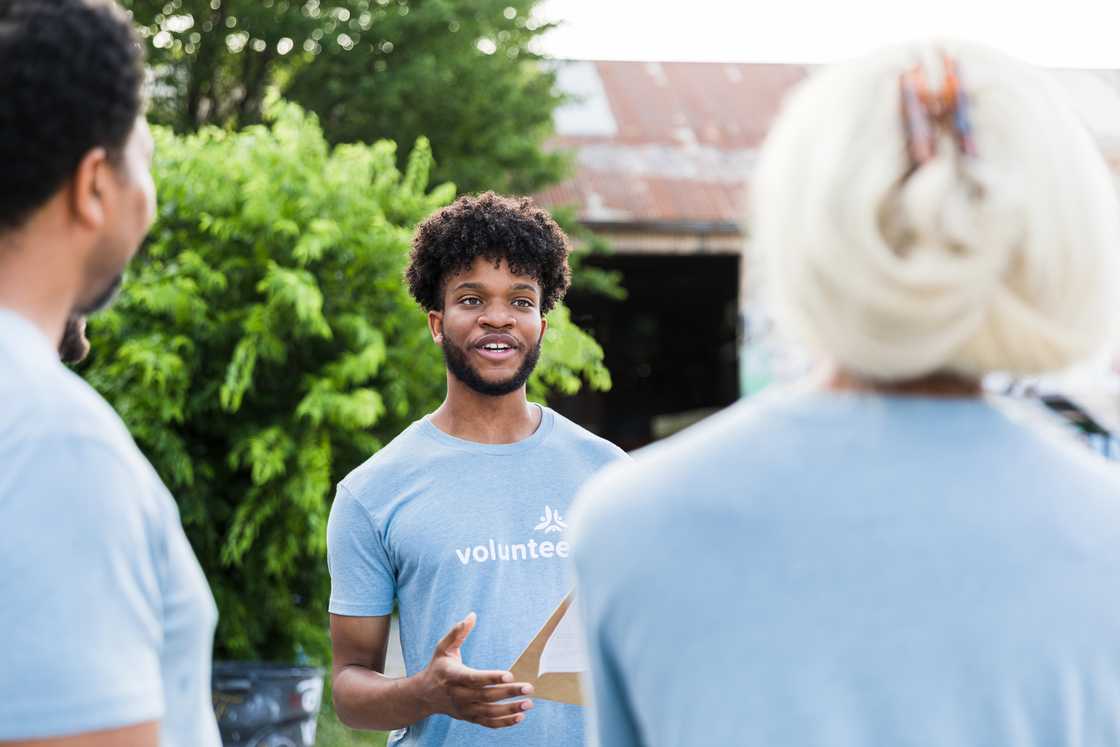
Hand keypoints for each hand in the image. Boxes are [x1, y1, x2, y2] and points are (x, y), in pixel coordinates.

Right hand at [419, 612, 534, 728]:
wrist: (424, 695)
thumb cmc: (438, 667)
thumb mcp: (442, 648)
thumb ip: (457, 633)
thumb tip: (472, 616)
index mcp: (452, 676)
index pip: (474, 678)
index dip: (491, 677)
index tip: (509, 675)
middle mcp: (458, 695)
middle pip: (486, 695)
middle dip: (508, 692)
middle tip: (528, 688)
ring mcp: (464, 709)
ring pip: (489, 712)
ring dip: (510, 710)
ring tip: (528, 703)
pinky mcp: (469, 718)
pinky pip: (488, 723)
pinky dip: (504, 722)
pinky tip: (520, 716)